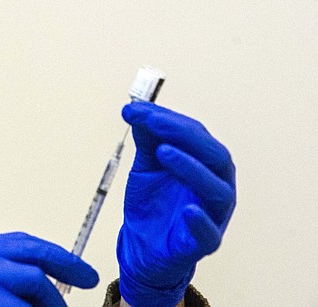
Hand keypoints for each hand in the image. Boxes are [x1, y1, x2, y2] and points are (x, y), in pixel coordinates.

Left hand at [117, 102, 235, 306]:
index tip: (138, 110)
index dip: (169, 120)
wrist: (142, 245)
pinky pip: (209, 234)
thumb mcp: (147, 165)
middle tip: (153, 123)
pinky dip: (201, 221)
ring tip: (164, 152)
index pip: (197, 134)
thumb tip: (135, 107)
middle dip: (184, 135)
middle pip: (214, 156)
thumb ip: (147, 139)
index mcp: (206, 164)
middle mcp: (216, 186)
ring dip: (192, 169)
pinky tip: (188, 210)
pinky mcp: (203, 243)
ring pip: (217, 191)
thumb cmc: (153, 203)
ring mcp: (213, 215)